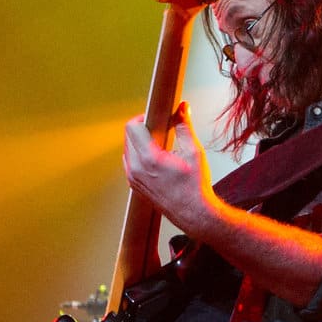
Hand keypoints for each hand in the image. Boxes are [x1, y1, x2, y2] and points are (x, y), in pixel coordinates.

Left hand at [123, 101, 217, 235]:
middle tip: (159, 128)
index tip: (155, 118)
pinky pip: (129, 161)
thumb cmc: (195, 187)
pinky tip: (155, 157)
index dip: (143, 117)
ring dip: (138, 141)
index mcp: (149, 159)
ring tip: (158, 143)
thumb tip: (183, 108)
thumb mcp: (194, 152)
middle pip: (128, 135)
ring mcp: (133, 178)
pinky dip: (138, 154)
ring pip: (127, 148)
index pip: (132, 127)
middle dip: (142, 127)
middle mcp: (137, 169)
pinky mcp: (134, 184)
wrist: (193, 213)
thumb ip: (185, 127)